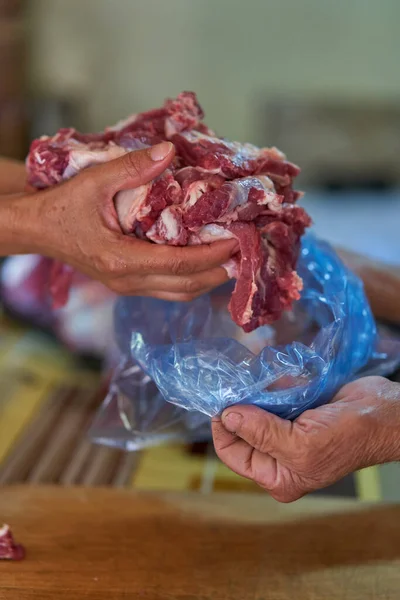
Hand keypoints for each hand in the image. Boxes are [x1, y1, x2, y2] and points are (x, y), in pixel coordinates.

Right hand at [9, 143, 236, 300]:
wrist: (35, 229)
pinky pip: (167, 289)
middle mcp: (127, 281)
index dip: (212, 254)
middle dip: (218, 272)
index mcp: (120, 260)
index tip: (237, 239)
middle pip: (186, 286)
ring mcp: (127, 287)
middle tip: (245, 252)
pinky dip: (191, 279)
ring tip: (232, 259)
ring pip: (178, 293)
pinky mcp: (127, 284)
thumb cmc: (60, 207)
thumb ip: (132, 168)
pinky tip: (204, 263)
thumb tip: (168, 153)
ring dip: (208, 280)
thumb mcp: (93, 182)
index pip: (179, 264)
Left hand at [212, 376, 399, 501]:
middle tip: (242, 385)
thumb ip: (262, 433)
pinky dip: (273, 384)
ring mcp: (286, 431)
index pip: (233, 454)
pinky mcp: (295, 409)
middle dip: (243, 406)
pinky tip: (281, 378)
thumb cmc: (348, 437)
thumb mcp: (302, 444)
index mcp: (277, 476)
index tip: (223, 403)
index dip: (224, 429)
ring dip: (257, 392)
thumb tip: (227, 417)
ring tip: (264, 380)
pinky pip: (272, 395)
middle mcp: (278, 457)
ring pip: (255, 409)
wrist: (383, 413)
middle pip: (242, 430)